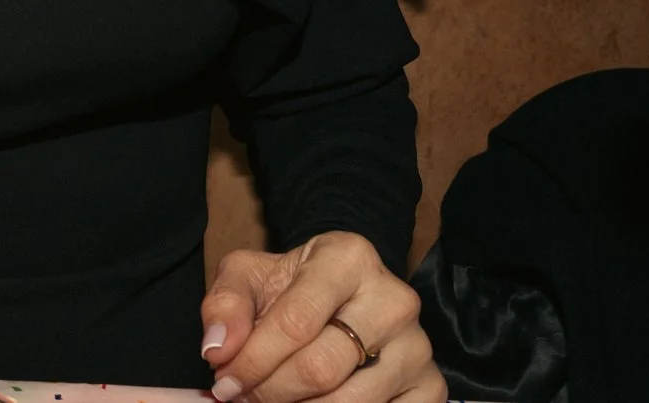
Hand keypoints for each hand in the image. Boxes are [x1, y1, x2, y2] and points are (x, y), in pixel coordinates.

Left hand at [203, 232, 441, 402]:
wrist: (341, 291)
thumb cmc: (290, 285)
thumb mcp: (247, 276)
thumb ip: (224, 305)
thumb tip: (217, 350)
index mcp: (349, 258)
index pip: (294, 323)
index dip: (252, 361)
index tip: (223, 382)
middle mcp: (394, 298)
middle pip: (321, 368)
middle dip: (270, 392)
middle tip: (242, 398)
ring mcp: (418, 346)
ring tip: (269, 402)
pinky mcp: (431, 386)